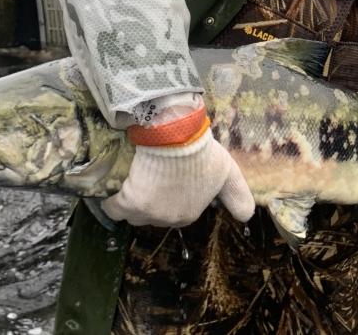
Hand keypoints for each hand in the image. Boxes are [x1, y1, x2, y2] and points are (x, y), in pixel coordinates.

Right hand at [101, 130, 254, 226]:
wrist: (178, 136)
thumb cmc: (202, 151)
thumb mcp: (227, 173)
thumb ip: (238, 196)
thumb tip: (247, 218)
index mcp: (189, 215)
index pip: (171, 214)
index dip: (166, 198)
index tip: (162, 180)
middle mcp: (169, 220)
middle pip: (150, 216)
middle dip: (148, 201)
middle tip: (147, 176)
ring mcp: (149, 213)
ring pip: (131, 214)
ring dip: (128, 202)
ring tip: (129, 179)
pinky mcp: (130, 203)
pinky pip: (113, 208)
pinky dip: (110, 201)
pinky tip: (112, 188)